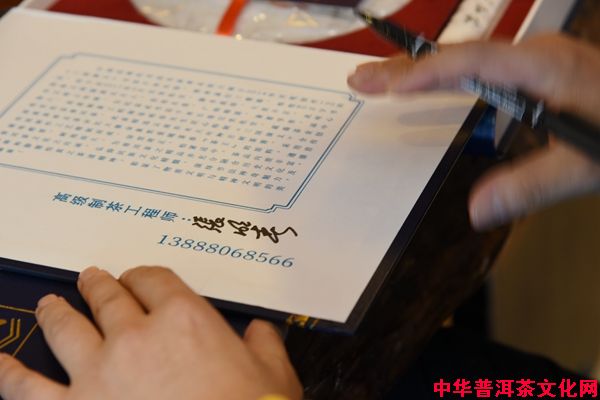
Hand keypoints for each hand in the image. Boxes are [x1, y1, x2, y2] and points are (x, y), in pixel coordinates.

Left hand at [0, 266, 301, 399]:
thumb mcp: (273, 374)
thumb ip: (264, 344)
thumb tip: (260, 331)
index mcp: (184, 319)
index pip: (155, 279)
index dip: (143, 275)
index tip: (138, 278)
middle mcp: (136, 336)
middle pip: (108, 297)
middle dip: (98, 285)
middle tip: (90, 278)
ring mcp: (99, 374)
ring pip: (66, 328)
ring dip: (56, 313)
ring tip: (51, 304)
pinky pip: (28, 388)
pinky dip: (9, 372)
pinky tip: (0, 362)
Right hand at [348, 34, 599, 229]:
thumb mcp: (585, 166)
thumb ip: (531, 186)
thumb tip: (477, 210)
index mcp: (544, 68)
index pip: (473, 61)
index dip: (427, 72)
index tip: (388, 86)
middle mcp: (535, 56)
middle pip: (458, 55)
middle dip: (405, 68)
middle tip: (360, 79)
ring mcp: (535, 60)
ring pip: (464, 59)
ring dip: (419, 70)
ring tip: (379, 81)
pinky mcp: (536, 71)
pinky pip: (477, 67)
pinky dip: (443, 77)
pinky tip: (428, 89)